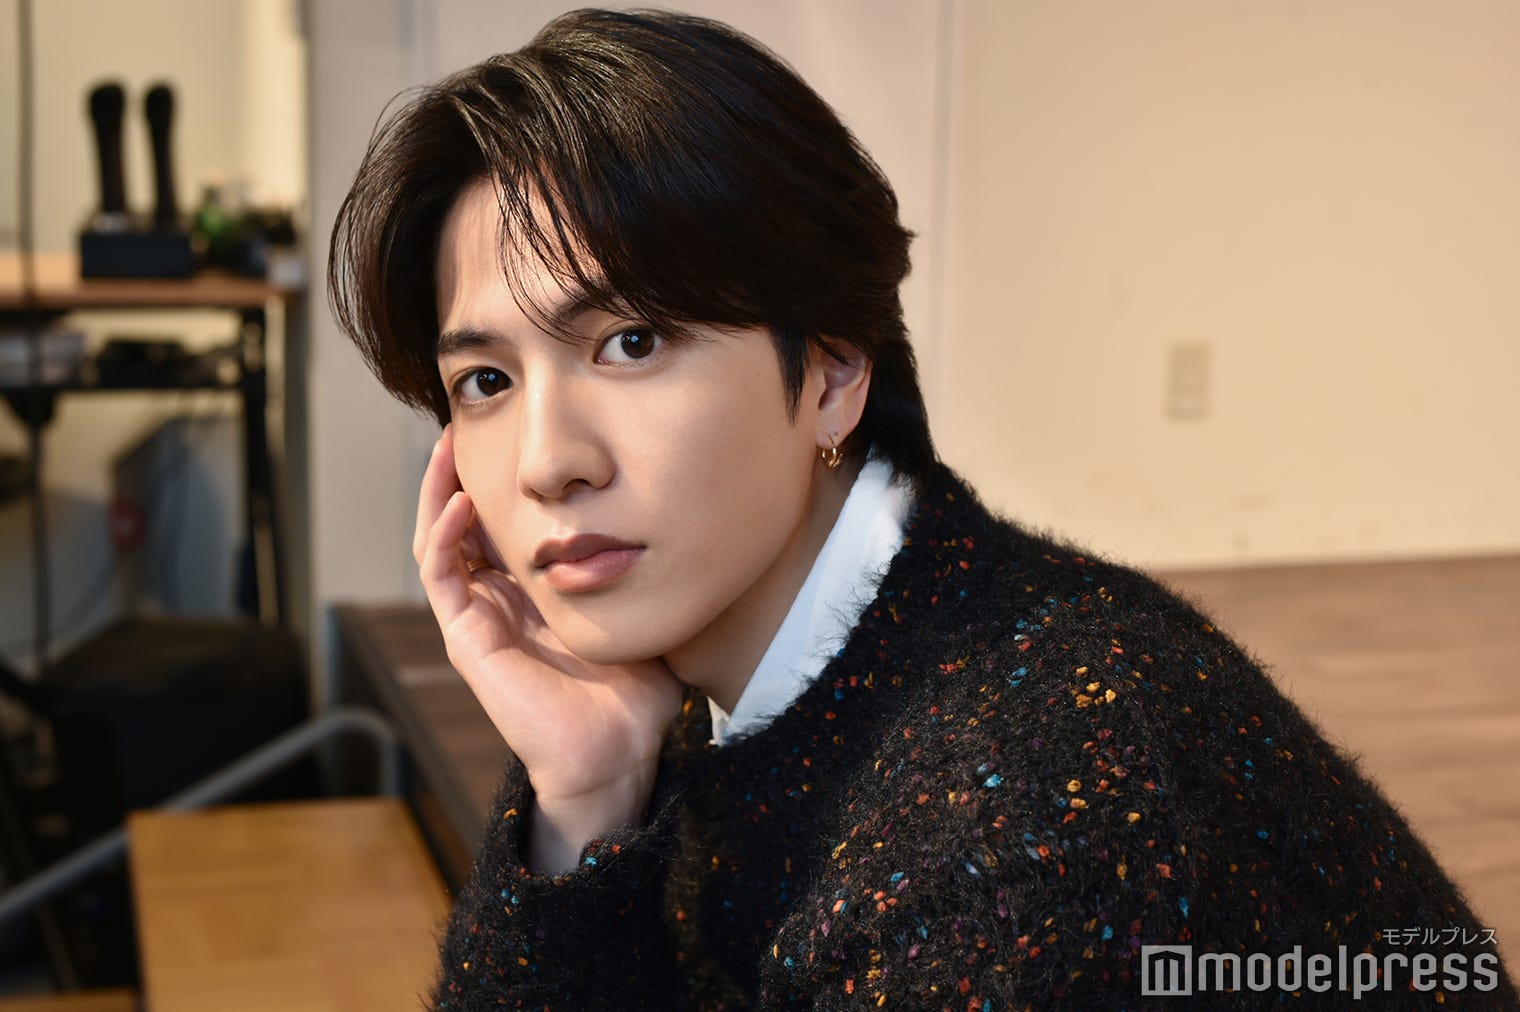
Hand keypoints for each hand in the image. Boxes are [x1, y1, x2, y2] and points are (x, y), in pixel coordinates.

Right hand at [413, 426, 683, 869]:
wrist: (619, 751)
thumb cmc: (637, 691)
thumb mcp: (639, 608)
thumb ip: (639, 569)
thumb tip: (669, 518)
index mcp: (537, 593)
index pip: (505, 524)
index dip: (502, 481)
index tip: (510, 433)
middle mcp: (501, 601)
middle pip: (465, 523)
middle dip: (460, 473)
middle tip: (463, 425)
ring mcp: (479, 618)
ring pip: (440, 541)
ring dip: (438, 492)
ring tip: (447, 446)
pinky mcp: (467, 637)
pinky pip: (440, 575)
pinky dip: (442, 533)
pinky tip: (462, 500)